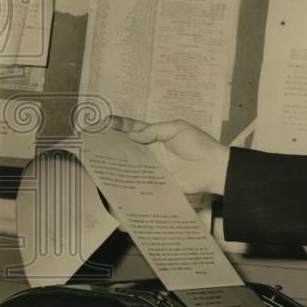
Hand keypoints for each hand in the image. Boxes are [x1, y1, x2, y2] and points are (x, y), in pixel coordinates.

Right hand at [108, 116, 229, 195]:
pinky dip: (127, 183)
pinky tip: (114, 183)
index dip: (117, 126)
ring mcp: (152, 167)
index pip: (132, 128)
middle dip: (109, 145)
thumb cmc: (198, 144)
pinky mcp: (156, 182)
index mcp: (154, 135)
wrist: (213, 167)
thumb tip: (131, 134)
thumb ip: (154, 131)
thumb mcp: (176, 128)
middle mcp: (150, 151)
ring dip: (115, 164)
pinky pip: (139, 183)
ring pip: (129, 165)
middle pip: (125, 148)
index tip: (102, 123)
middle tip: (92, 144)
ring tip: (96, 163)